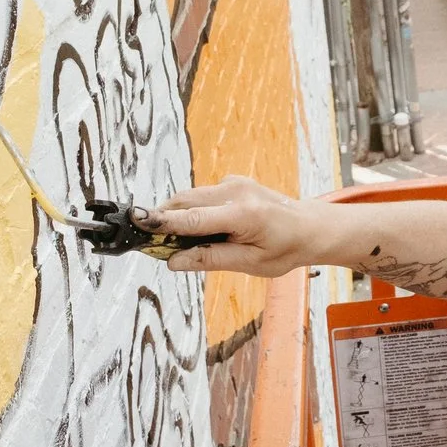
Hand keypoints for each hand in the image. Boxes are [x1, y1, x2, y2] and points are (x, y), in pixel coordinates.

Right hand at [154, 176, 328, 276]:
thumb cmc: (286, 249)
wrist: (310, 226)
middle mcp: (236, 192)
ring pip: (190, 196)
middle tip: (148, 241)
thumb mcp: (250, 263)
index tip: (136, 221)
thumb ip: (211, 259)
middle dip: (162, 219)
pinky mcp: (232, 182)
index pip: (192, 218)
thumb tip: (174, 260)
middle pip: (184, 202)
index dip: (161, 221)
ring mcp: (234, 183)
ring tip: (172, 239)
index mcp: (243, 215)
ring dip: (176, 214)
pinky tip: (198, 229)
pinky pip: (201, 195)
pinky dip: (191, 210)